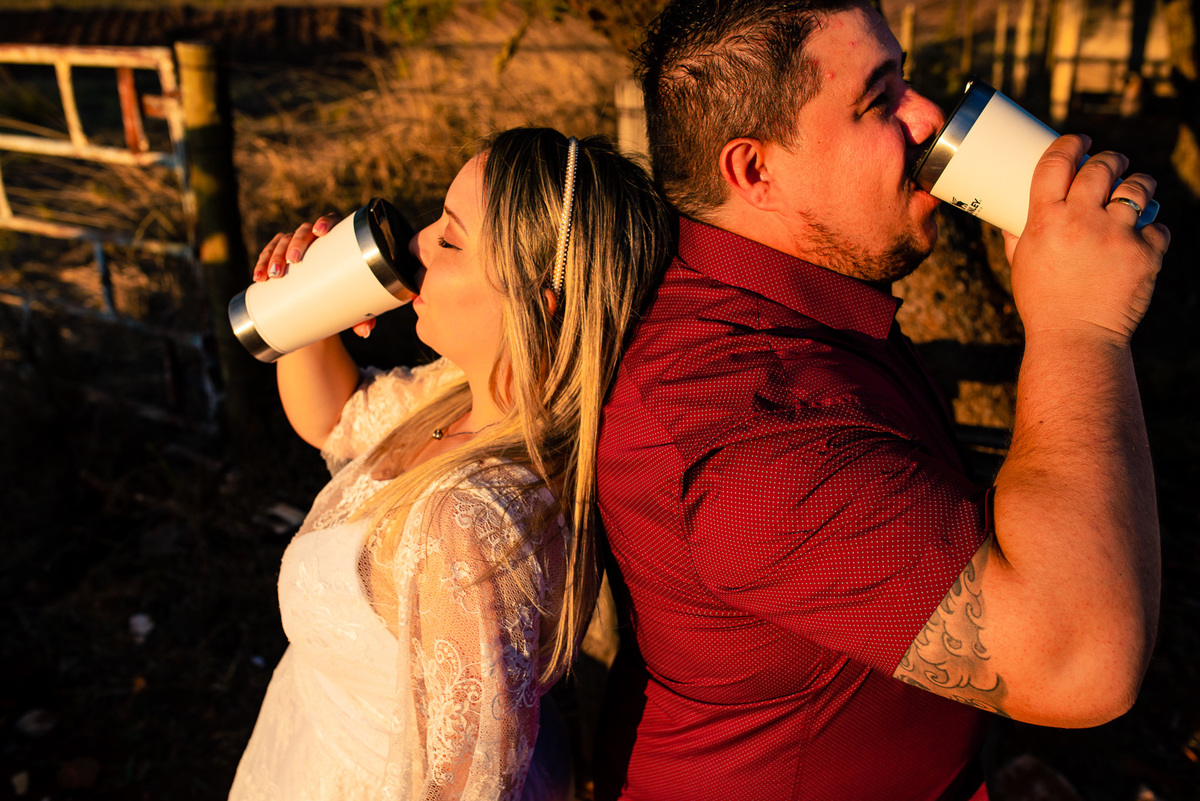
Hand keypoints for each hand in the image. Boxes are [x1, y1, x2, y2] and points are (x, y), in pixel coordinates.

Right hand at [251, 213, 375, 337]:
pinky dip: (262, 263)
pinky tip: (258, 277)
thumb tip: (364, 332)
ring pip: (283, 241)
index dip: (325, 222)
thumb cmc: (349, 293)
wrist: (331, 296)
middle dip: (295, 243)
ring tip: (271, 276)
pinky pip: (269, 252)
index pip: (332, 220)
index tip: (319, 232)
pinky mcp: (282, 255)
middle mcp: (316, 238)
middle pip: (303, 231)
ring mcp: (297, 244)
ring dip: (274, 255)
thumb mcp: (358, 302)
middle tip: (292, 262)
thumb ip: (365, 315)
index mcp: (338, 238)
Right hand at [1002, 134, 1169, 344]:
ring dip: (1136, 185)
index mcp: (1046, 220)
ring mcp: (1118, 236)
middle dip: (1109, 159)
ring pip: (1138, 188)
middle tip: (1110, 163)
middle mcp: (1082, 221)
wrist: (1076, 338)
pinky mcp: (1147, 253)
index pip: (1057, 162)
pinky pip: (1157, 225)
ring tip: (1133, 191)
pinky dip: (1150, 229)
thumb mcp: (1021, 263)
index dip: (1069, 143)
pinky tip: (1140, 236)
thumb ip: (1018, 234)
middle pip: (1101, 167)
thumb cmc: (1042, 302)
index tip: (1079, 140)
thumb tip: (1009, 213)